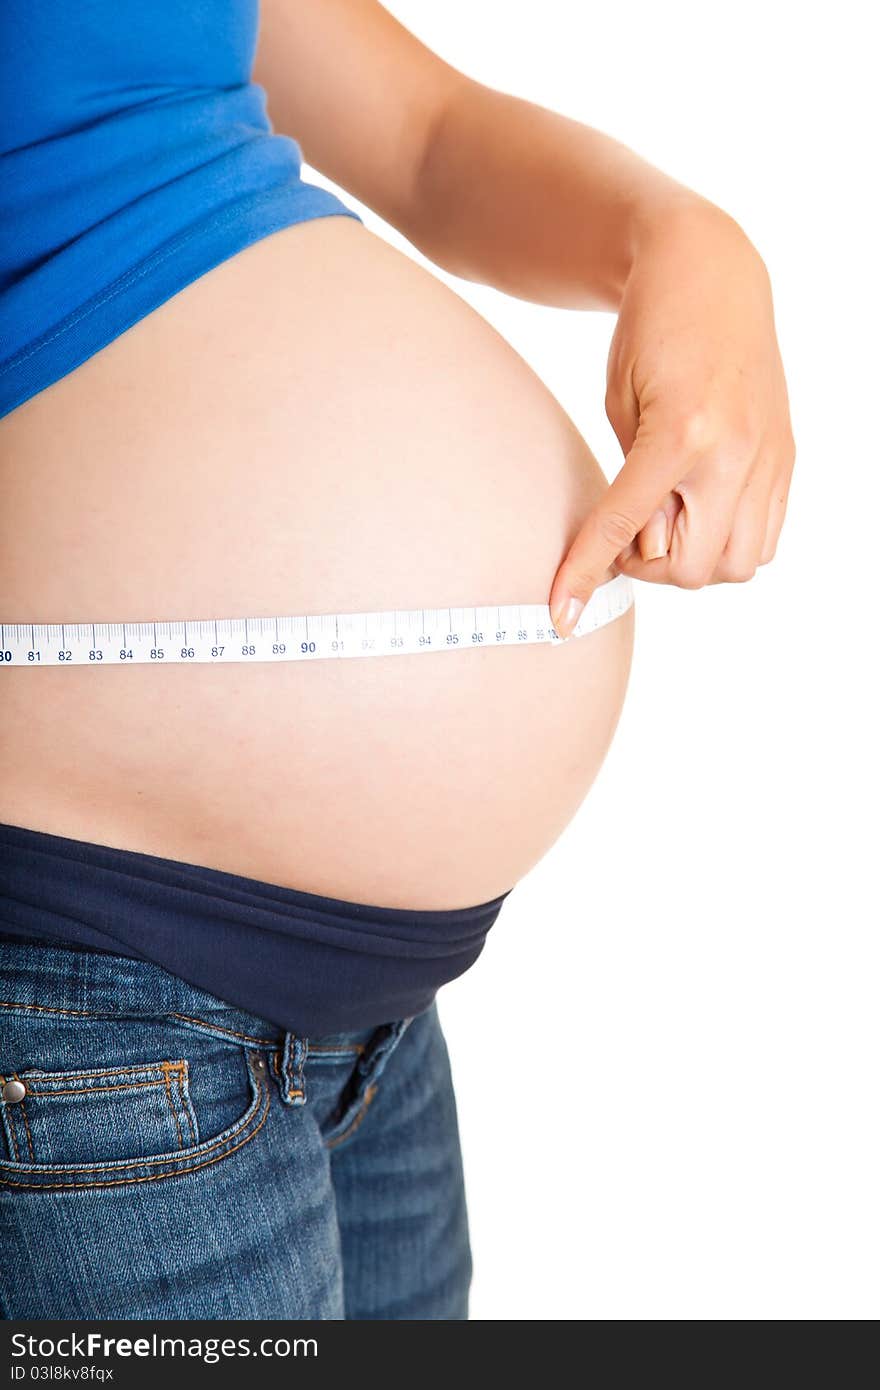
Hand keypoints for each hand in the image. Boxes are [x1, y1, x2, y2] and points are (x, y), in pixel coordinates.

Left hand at [549, 199, 795, 636]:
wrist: (710, 274)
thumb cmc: (649, 335)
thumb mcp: (619, 406)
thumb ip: (632, 485)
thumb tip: (639, 554)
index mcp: (681, 433)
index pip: (624, 528)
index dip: (585, 574)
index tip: (560, 613)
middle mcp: (735, 452)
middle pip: (691, 567)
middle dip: (648, 566)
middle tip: (629, 530)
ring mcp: (769, 458)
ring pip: (737, 565)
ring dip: (693, 561)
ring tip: (668, 518)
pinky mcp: (786, 459)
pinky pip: (765, 539)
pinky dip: (727, 543)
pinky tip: (700, 510)